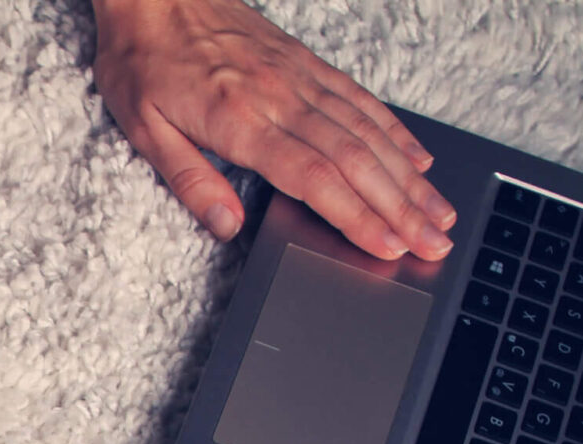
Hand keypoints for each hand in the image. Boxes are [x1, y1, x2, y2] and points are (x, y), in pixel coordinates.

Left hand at [90, 0, 454, 260]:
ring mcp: (300, 77)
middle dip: (401, 208)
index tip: (389, 246)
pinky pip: (360, 100)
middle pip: (356, 160)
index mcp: (242, 120)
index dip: (357, 215)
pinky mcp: (306, 63)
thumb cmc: (143, 58)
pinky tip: (416, 158)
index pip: (315, 176)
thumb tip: (226, 226)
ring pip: (368, 132)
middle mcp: (282, 96)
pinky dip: (394, 132)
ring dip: (408, 177)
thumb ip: (189, 181)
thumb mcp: (144, 129)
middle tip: (434, 243)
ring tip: (438, 212)